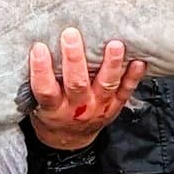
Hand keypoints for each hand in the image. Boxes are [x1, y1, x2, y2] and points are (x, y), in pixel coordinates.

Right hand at [27, 27, 146, 151]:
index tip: (39, 47)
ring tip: (114, 45)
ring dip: (110, 64)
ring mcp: (99, 107)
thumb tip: (35, 44)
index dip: (41, 70)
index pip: (45, 90)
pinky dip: (133, 76)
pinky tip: (138, 61)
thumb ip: (41, 81)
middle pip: (77, 84)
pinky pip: (126, 91)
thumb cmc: (51, 113)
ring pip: (106, 85)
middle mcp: (77, 108)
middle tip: (70, 35)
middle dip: (74, 58)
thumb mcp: (37, 103)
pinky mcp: (115, 106)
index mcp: (54, 108)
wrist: (70, 139)